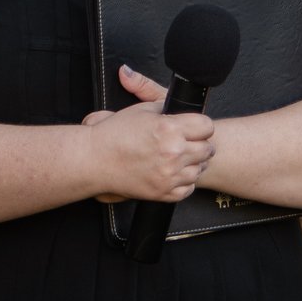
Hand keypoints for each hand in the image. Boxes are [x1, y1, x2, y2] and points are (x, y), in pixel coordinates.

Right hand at [82, 64, 214, 203]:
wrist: (94, 160)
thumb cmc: (115, 134)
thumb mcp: (142, 110)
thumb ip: (167, 108)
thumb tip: (183, 108)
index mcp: (170, 128)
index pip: (207, 126)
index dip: (201, 126)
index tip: (194, 128)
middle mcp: (173, 152)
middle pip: (207, 148)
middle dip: (199, 144)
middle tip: (186, 143)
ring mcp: (169, 174)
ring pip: (200, 169)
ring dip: (192, 163)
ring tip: (177, 158)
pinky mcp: (163, 192)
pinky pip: (189, 188)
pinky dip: (184, 181)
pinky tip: (172, 172)